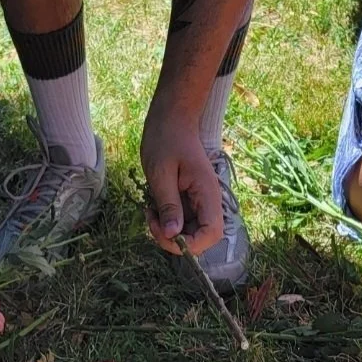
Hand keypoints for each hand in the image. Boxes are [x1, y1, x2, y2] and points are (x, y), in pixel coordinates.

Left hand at [140, 109, 222, 255]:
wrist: (171, 118)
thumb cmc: (166, 139)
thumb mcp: (161, 173)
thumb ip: (169, 205)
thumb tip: (173, 235)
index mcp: (207, 193)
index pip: (211, 233)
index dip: (191, 244)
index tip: (166, 234)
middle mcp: (208, 201)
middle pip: (201, 237)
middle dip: (175, 240)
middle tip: (152, 222)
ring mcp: (199, 201)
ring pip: (189, 232)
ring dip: (168, 231)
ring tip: (150, 213)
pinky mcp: (190, 200)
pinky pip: (182, 221)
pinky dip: (166, 221)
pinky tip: (153, 208)